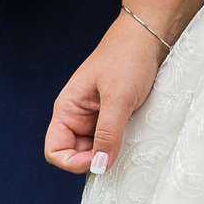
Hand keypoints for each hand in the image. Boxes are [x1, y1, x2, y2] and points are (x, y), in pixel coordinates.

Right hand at [43, 11, 166, 174]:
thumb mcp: (118, 98)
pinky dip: (122, 144)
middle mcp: (78, 117)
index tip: (99, 160)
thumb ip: (108, 133)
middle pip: (77, 155)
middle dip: (95, 159)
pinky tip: (135, 136)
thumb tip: (100, 166)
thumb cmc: (127, 58)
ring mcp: (96, 117)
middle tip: (117, 154)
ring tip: (128, 140)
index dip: (73, 162)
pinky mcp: (114, 116)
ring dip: (110, 152)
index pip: (55, 151)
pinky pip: (113, 140)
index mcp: (68, 110)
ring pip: (97, 150)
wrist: (148, 37)